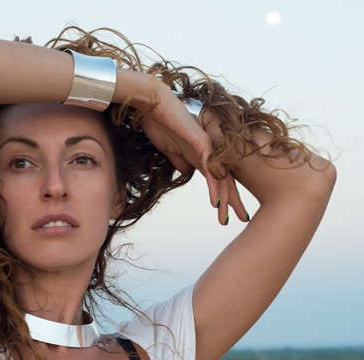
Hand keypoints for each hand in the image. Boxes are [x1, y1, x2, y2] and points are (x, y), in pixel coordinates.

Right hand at [140, 87, 248, 224]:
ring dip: (224, 200)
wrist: (153, 105)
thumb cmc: (159, 123)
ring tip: (226, 218)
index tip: (227, 214)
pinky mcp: (201, 143)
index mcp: (201, 155)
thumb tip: (187, 172)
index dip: (224, 196)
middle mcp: (209, 152)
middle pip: (226, 180)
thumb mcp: (169, 150)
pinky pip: (210, 169)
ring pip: (220, 178)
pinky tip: (216, 202)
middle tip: (242, 219)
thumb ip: (181, 160)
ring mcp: (207, 147)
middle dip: (233, 202)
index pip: (217, 179)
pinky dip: (213, 187)